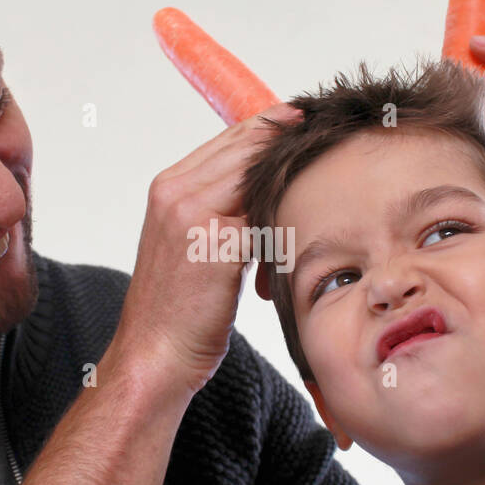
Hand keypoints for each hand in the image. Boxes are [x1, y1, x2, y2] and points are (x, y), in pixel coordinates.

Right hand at [110, 102, 302, 394]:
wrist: (153, 356)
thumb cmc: (176, 311)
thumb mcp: (190, 246)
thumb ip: (218, 211)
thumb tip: (265, 193)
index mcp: (168, 188)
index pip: (231, 139)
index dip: (274, 130)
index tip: (308, 129)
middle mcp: (176, 193)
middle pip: (248, 147)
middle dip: (291, 147)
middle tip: (331, 147)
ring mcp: (193, 215)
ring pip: (260, 178)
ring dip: (293, 188)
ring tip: (322, 200)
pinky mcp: (217, 244)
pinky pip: (268, 218)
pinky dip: (288, 228)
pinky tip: (299, 252)